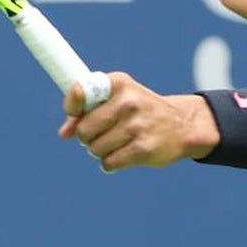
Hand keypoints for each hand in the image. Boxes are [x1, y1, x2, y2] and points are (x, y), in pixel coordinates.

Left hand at [59, 73, 218, 171]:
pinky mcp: (144, 148)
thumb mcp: (117, 99)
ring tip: (118, 143)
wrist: (182, 126)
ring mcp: (137, 125)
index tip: (75, 115)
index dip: (73, 108)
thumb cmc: (140, 111)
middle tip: (103, 134)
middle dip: (88, 137)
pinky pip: (109, 162)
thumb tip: (64, 133)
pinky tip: (124, 155)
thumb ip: (87, 111)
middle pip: (84, 130)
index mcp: (118, 83)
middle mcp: (128, 101)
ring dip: (101, 151)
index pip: (80, 92)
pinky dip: (111, 163)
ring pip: (95, 148)